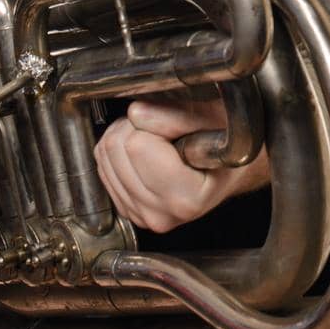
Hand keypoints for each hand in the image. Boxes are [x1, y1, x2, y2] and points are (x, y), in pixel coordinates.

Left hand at [94, 90, 270, 232]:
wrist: (227, 169)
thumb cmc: (224, 144)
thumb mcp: (213, 120)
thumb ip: (176, 116)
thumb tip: (136, 112)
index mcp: (186, 198)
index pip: (138, 145)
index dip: (154, 121)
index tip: (176, 124)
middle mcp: (161, 215)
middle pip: (116, 149)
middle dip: (134, 126)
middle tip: (162, 127)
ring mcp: (141, 216)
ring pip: (104, 155)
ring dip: (124, 136)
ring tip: (156, 138)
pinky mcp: (126, 210)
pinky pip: (101, 166)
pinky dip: (117, 151)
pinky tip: (144, 151)